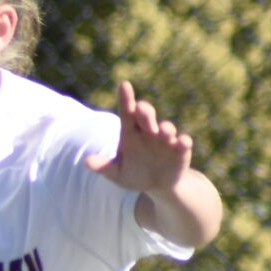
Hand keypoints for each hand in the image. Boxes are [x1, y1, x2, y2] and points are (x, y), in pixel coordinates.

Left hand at [85, 81, 193, 195]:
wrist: (156, 186)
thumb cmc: (133, 174)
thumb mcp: (116, 173)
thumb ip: (103, 167)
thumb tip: (87, 161)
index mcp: (130, 133)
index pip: (127, 113)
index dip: (126, 99)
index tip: (124, 84)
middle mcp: (148, 132)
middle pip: (146, 117)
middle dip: (145, 112)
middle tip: (141, 108)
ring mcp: (166, 140)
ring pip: (166, 129)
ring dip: (165, 129)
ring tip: (162, 130)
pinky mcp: (181, 151)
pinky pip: (183, 143)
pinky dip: (183, 142)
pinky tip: (181, 142)